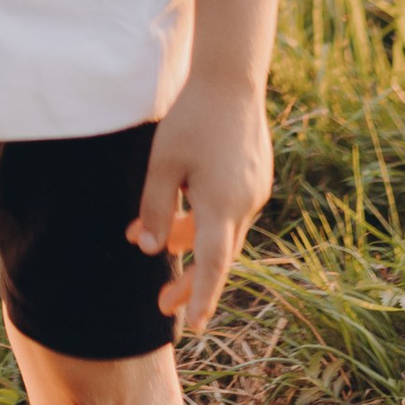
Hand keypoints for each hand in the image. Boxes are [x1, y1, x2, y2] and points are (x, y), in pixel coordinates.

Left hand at [131, 69, 273, 338]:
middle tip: (163, 303)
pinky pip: (231, 211)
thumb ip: (154, 209)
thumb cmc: (192, 119)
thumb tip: (147, 248)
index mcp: (222, 204)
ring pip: (223, 231)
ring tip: (162, 246)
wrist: (231, 80)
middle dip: (191, 280)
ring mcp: (256, 191)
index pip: (213, 264)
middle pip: (219, 255)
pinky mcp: (257, 177)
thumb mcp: (162, 164)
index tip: (194, 324)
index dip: (202, 296)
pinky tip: (185, 210)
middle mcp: (245, 203)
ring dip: (194, 242)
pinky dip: (207, 220)